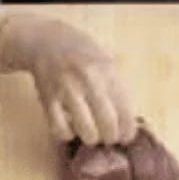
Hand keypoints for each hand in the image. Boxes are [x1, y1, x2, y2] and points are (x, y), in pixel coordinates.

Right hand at [0, 13, 136, 145]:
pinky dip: (67, 135)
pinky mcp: (47, 99)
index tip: (127, 136)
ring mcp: (66, 91)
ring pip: (85, 130)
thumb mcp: (109, 63)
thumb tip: (131, 121)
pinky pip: (59, 129)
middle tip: (110, 138)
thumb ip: (119, 88)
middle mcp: (89, 81)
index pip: (125, 110)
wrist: (47, 41)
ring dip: (92, 139)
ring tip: (93, 135)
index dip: (128, 130)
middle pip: (108, 123)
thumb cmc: (84, 54)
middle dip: (112, 137)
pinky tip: (71, 129)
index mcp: (108, 72)